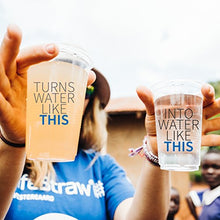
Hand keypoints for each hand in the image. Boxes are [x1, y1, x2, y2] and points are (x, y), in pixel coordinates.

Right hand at [0, 25, 94, 143]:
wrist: (32, 132)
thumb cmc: (41, 108)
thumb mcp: (54, 94)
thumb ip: (70, 84)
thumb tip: (91, 75)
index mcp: (25, 73)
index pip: (29, 57)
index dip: (40, 51)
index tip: (55, 48)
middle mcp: (12, 80)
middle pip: (9, 59)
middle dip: (11, 44)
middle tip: (15, 29)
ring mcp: (5, 95)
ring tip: (1, 44)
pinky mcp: (4, 112)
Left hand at [136, 83, 219, 154]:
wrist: (154, 143)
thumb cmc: (155, 124)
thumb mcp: (152, 112)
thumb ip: (148, 101)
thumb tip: (139, 88)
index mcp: (188, 105)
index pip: (201, 96)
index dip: (207, 91)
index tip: (205, 89)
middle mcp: (197, 115)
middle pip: (213, 107)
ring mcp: (198, 128)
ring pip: (217, 122)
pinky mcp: (197, 142)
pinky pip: (211, 141)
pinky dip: (217, 140)